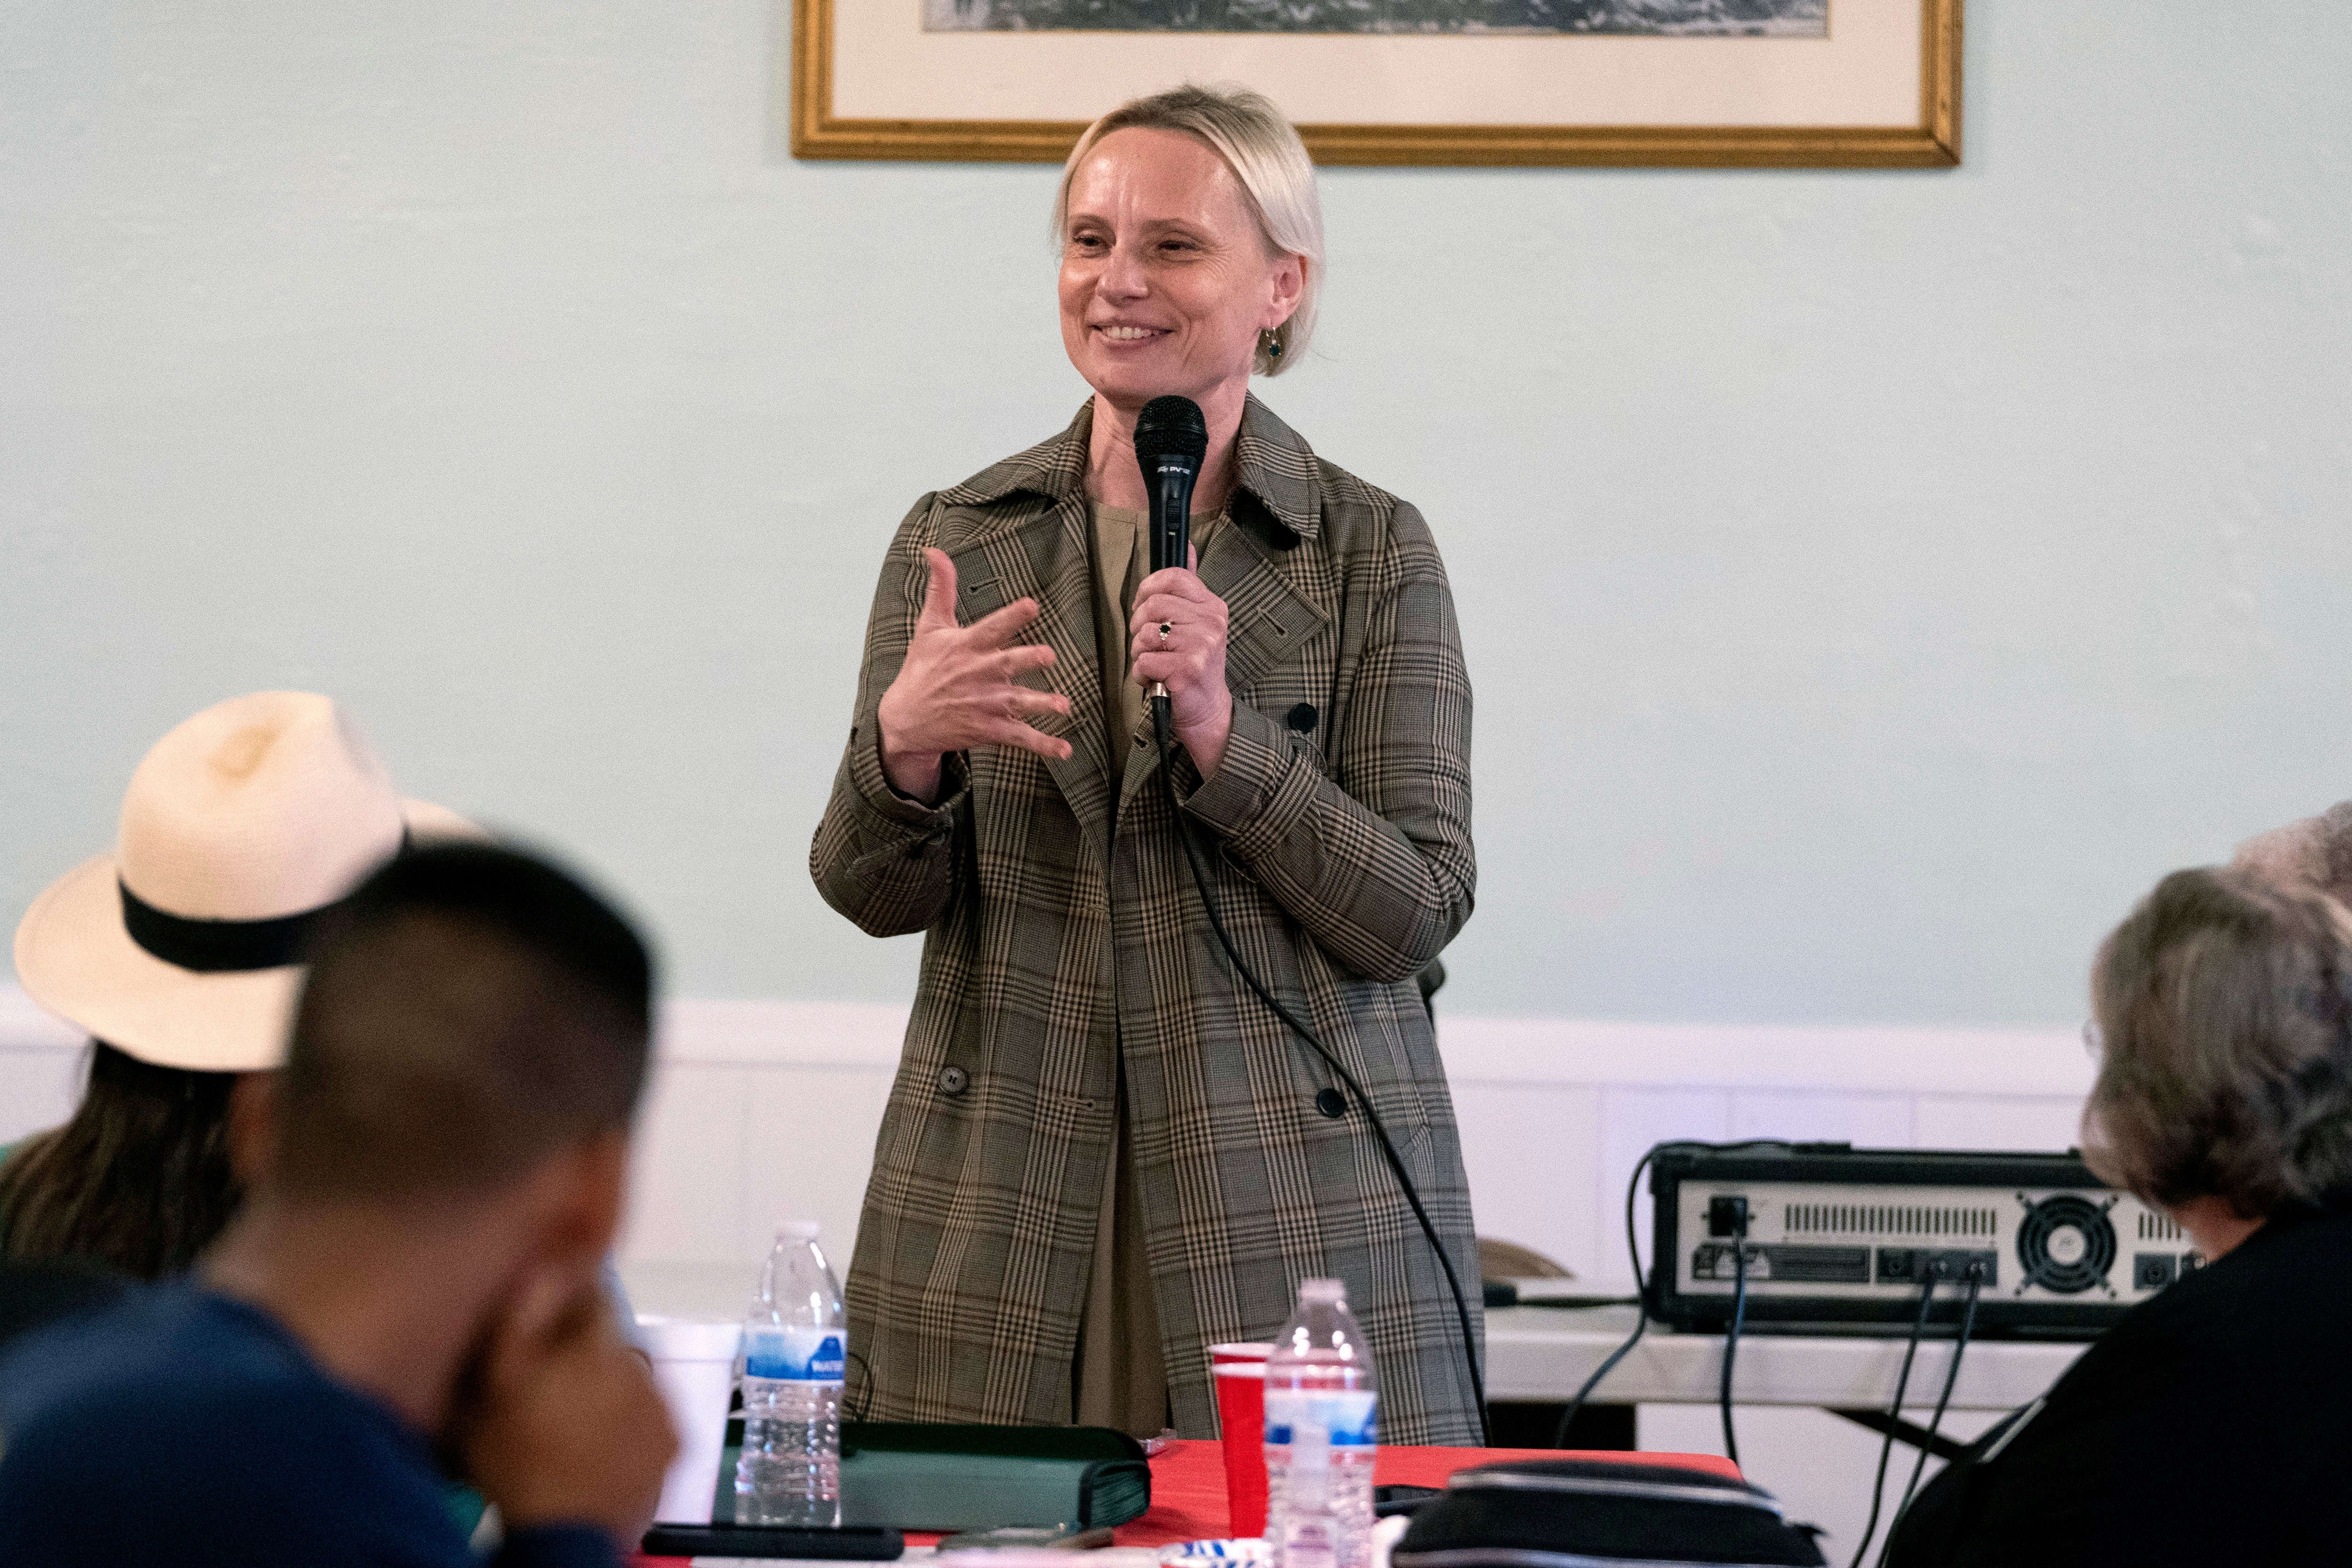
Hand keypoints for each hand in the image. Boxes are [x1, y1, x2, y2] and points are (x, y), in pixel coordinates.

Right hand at [460, 1264, 677, 1547]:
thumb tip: (544, 1268)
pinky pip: (654, 1416)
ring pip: (634, 1378)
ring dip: (612, 1389)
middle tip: (555, 1388)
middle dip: (587, 1354)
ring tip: (579, 1424)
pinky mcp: (677, 1443)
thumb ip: (519, 1322)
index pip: (594, 1298)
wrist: (562, 1537)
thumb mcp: (491, 1390)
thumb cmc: (514, 1463)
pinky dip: (634, 1424)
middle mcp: (640, 1368)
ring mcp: (664, 1407)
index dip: (569, 1306)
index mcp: (595, 1348)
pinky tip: (605, 1446)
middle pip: (612, 1342)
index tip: (549, 1330)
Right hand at [877, 548, 1072, 800]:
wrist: (906, 718)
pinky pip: (1019, 737)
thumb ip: (941, 589)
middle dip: (1027, 660)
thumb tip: (934, 550)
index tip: (1030, 605)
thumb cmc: (923, 669)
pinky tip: (1064, 750)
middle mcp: (977, 674)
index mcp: (966, 647)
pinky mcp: (987, 729)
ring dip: (1041, 704)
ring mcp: (984, 704)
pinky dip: (1042, 745)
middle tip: (1048, 655)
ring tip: (1063, 706)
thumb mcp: (929, 627)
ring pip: (1017, 703)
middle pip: (1006, 664)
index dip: (1010, 617)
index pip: (991, 628)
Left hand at [1129, 546, 1232, 777]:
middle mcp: (1211, 623)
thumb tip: (1186, 546)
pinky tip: (1156, 679)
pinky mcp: (1187, 670)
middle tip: (1148, 644)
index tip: (1143, 607)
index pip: (1173, 576)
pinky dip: (1141, 674)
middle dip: (1138, 626)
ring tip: (1155, 663)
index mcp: (1212, 606)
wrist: (1206, 710)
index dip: (1148, 589)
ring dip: (1139, 652)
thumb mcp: (1196, 622)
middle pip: (1153, 604)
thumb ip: (1188, 587)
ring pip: (1145, 633)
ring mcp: (1201, 646)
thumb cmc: (1193, 665)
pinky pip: (1144, 661)